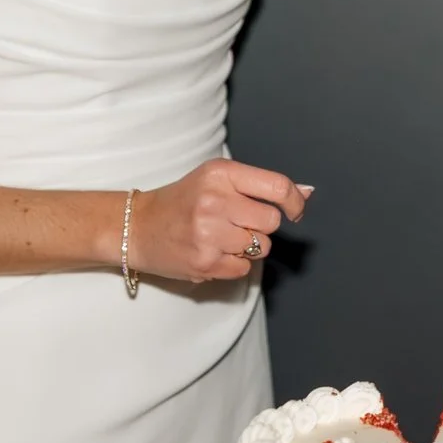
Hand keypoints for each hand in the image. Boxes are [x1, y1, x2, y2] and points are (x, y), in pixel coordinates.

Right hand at [129, 160, 310, 282]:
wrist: (137, 227)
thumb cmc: (182, 201)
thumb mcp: (217, 180)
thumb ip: (260, 186)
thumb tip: (306, 193)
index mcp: (220, 174)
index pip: (277, 186)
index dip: (295, 201)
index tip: (296, 210)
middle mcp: (215, 201)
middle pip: (272, 221)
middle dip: (261, 225)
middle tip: (237, 223)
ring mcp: (208, 234)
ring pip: (261, 247)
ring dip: (249, 246)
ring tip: (221, 237)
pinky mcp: (204, 262)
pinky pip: (244, 269)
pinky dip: (234, 264)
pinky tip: (212, 252)